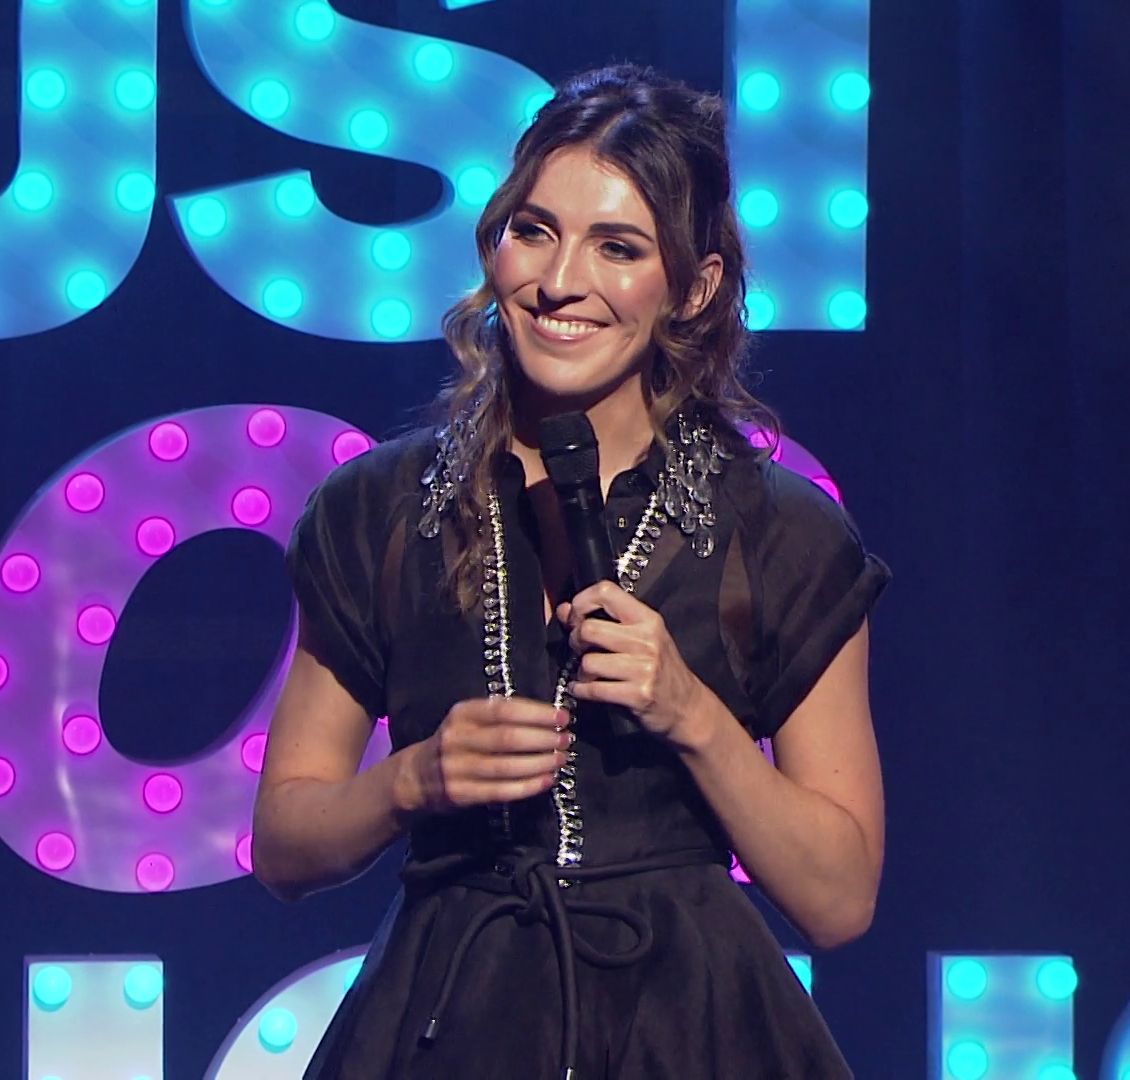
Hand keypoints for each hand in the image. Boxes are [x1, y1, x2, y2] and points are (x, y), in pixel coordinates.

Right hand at [404, 696, 571, 815]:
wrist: (418, 776)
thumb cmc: (457, 742)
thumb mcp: (469, 720)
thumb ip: (499, 716)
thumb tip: (548, 716)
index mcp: (462, 714)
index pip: (504, 710)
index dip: (536, 713)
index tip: (562, 716)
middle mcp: (457, 738)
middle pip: (507, 738)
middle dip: (543, 739)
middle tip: (566, 739)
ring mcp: (456, 768)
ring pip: (507, 766)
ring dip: (540, 763)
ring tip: (561, 759)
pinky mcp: (461, 794)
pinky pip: (500, 790)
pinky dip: (527, 786)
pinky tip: (546, 780)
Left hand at [557, 580, 710, 744]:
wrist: (688, 707)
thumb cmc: (662, 670)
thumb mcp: (642, 638)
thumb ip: (605, 621)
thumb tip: (564, 610)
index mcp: (647, 619)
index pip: (606, 592)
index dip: (581, 602)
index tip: (576, 617)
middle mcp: (647, 640)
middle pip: (589, 629)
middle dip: (576, 641)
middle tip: (580, 649)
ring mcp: (644, 668)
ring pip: (588, 662)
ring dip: (580, 672)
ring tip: (589, 674)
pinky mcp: (637, 694)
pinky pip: (593, 689)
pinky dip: (581, 690)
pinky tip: (585, 689)